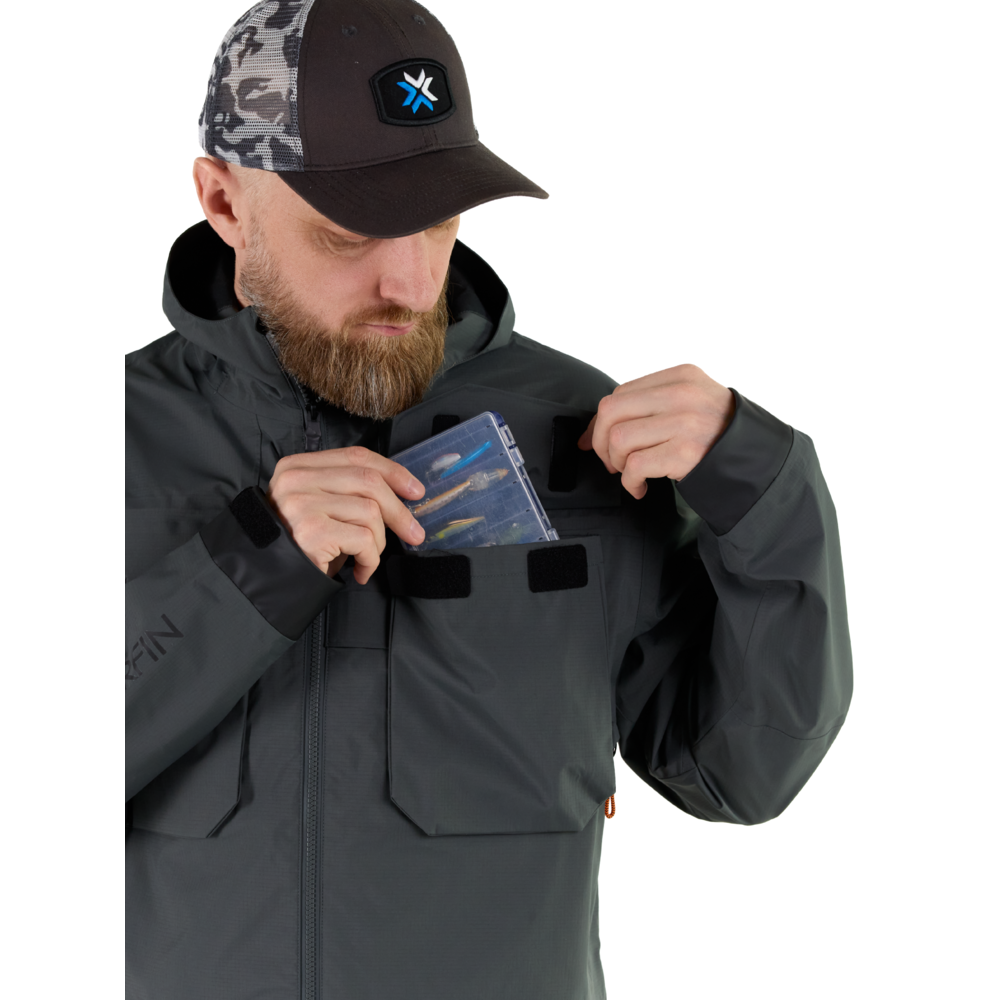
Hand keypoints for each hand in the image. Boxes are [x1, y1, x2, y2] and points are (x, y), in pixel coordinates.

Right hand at [267, 447, 424, 583]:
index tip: (414, 490)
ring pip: (370, 512)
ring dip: (378, 542)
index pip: (356, 456)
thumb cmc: (301, 546)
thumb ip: (348, 490)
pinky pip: (364, 539)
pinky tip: (360, 570)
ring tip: (366, 557)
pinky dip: (370, 559)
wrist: (267, 580)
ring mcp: (302, 504)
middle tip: (414, 532)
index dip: (392, 471)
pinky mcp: (312, 531)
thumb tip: (402, 492)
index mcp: (297, 466)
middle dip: (399, 510)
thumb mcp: (320, 507)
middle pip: (368, 481)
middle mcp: (296, 480)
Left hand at [579, 364, 735, 498]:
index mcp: (681, 376)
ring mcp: (685, 422)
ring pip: (619, 439)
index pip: (620, 393)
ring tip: (630, 474)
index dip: (600, 422)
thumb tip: (594, 428)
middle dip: (601, 442)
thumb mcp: (693, 401)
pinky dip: (630, 483)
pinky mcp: (686, 452)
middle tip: (611, 462)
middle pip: (611, 411)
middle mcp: (682, 394)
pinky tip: (640, 488)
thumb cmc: (718, 436)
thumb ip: (653, 404)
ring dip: (617, 464)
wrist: (759, 460)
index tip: (594, 442)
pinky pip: (635, 466)